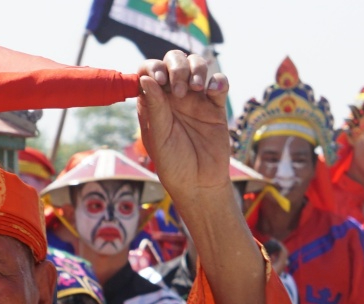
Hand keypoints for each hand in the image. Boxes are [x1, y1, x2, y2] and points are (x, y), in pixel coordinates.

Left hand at [136, 52, 231, 210]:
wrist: (200, 183)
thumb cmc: (174, 164)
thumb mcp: (160, 137)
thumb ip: (154, 107)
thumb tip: (145, 78)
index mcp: (153, 102)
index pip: (149, 70)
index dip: (153, 67)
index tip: (159, 80)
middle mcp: (173, 96)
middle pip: (174, 61)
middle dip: (176, 67)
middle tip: (178, 90)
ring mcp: (196, 99)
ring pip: (197, 65)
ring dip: (197, 69)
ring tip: (196, 88)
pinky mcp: (216, 106)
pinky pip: (219, 82)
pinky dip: (217, 81)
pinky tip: (213, 92)